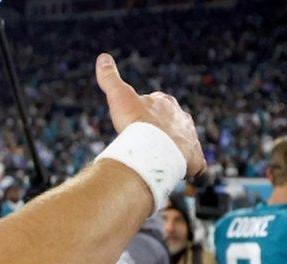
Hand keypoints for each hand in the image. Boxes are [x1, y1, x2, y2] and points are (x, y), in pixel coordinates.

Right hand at [95, 53, 204, 176]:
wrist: (153, 149)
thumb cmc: (136, 123)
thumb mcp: (119, 97)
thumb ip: (110, 79)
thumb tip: (102, 57)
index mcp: (166, 103)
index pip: (158, 104)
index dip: (146, 113)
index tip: (136, 123)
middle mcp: (182, 118)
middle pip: (172, 123)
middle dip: (162, 131)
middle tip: (145, 143)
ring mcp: (190, 138)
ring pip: (183, 142)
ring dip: (174, 149)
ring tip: (159, 160)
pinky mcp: (195, 158)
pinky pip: (196, 164)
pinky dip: (190, 167)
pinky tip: (179, 172)